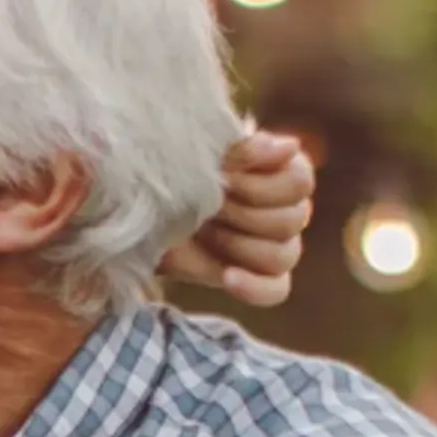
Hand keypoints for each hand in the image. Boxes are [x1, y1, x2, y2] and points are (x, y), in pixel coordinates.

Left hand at [159, 130, 314, 306]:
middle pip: (292, 221)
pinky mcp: (257, 276)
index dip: (261, 186)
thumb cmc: (170, 170)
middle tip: (207, 206)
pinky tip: (228, 277)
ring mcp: (274, 243)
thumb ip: (243, 149)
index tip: (224, 183)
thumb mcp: (200, 153)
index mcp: (280, 167)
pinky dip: (254, 287)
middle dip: (242, 214)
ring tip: (204, 232)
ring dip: (239, 244)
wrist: (137, 207)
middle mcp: (285, 206)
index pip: (299, 183)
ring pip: (284, 255)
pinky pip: (276, 290)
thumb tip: (289, 146)